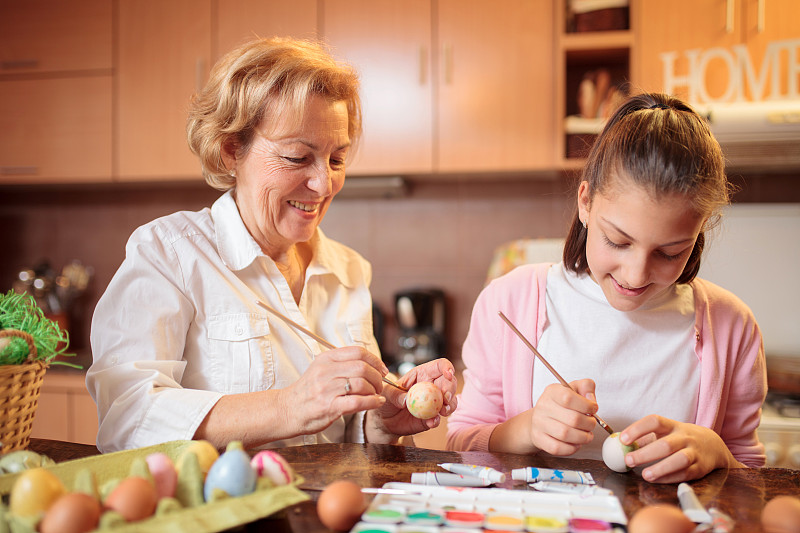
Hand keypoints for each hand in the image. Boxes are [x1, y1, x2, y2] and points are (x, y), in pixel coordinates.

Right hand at [280, 346, 387, 435]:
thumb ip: (341, 365)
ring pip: (361, 383)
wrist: (287, 410)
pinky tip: (376, 403)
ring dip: (374, 390)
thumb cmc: (307, 392)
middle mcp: (326, 371)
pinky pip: (357, 401)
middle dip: (377, 377)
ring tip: (376, 395)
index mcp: (326, 359)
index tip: (382, 369)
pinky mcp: (329, 406)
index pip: (357, 352)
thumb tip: (369, 364)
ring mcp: (327, 389)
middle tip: (380, 385)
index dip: (375, 360)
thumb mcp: (321, 369)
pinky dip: (372, 402)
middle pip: (362, 367)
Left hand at [366, 358, 457, 441]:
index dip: (447, 368)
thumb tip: (406, 400)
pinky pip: (439, 419)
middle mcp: (431, 387)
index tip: (448, 374)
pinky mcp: (431, 417)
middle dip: (451, 389)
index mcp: (422, 374)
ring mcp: (434, 403)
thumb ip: (395, 394)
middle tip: (446, 398)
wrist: (385, 420)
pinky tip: (431, 422)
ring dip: (450, 406)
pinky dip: (436, 421)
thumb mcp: (386, 392)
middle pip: (449, 383)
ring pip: (450, 401)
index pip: (439, 366)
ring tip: (443, 411)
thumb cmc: (387, 399)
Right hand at [526, 379, 597, 454]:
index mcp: (552, 392)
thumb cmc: (560, 404)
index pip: (569, 398)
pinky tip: (576, 443)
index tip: (593, 409)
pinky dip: (572, 448)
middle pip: (572, 419)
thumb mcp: (573, 389)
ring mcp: (539, 424)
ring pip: (565, 435)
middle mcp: (543, 407)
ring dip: (583, 437)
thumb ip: (586, 387)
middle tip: (591, 423)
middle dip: (589, 424)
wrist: (540, 418)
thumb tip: (591, 400)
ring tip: (586, 434)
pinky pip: (558, 448)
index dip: (586, 405)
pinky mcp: (539, 439)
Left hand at [619, 415, 741, 482]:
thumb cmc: (680, 438)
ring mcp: (694, 452)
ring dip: (661, 468)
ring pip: (679, 459)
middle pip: (665, 444)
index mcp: (672, 425)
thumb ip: (645, 438)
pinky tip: (657, 480)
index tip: (623, 440)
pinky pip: (686, 474)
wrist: (713, 445)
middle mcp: (685, 437)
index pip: (654, 421)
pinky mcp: (700, 468)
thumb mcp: (665, 432)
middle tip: (628, 460)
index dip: (637, 429)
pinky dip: (671, 478)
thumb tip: (619, 445)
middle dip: (645, 453)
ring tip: (645, 475)